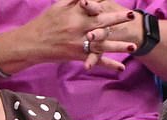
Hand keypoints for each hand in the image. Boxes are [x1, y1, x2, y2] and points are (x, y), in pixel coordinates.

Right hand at [21, 0, 136, 70]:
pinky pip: (96, 61)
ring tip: (133, 46)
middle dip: (118, 20)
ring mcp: (80, 44)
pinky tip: (121, 67)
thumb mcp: (58, 6)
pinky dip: (109, 64)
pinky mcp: (78, 56)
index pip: (94, 6)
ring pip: (103, 45)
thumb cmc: (45, 23)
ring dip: (119, 46)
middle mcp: (79, 29)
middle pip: (102, 24)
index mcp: (75, 15)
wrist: (33, 44)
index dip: (105, 2)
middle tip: (131, 16)